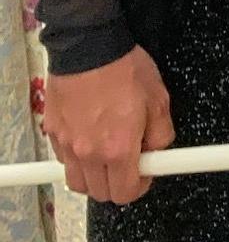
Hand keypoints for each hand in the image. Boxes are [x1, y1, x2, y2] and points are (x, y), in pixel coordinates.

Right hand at [44, 46, 173, 202]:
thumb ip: (162, 134)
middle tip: (130, 162)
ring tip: (109, 152)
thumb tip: (158, 152)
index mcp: (119, 149)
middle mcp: (89, 153)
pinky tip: (90, 138)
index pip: (127, 193)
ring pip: (78, 182)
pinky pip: (64, 161)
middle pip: (100, 193)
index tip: (147, 172)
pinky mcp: (53, 134)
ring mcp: (67, 145)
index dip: (141, 186)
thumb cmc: (126, 70)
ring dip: (95, 176)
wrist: (89, 48)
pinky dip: (77, 159)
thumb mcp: (159, 100)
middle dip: (118, 183)